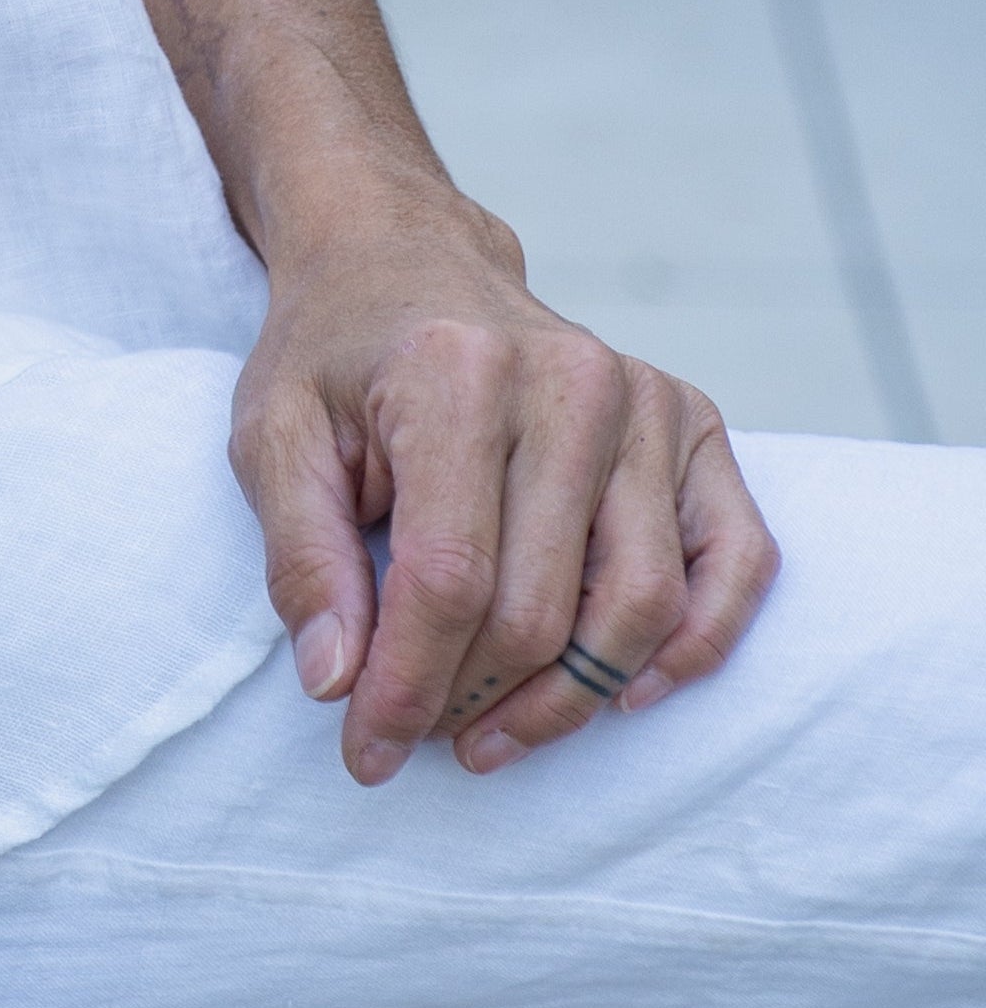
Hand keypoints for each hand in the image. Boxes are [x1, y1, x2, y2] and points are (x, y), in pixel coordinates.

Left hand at [232, 205, 778, 786]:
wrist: (404, 258)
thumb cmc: (336, 356)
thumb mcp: (272, 436)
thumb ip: (300, 558)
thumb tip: (336, 684)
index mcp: (457, 374)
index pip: (449, 577)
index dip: (408, 685)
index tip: (367, 749)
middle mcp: (570, 382)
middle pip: (542, 607)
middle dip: (475, 700)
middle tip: (422, 739)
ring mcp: (646, 403)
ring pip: (641, 607)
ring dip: (568, 701)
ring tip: (494, 734)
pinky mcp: (695, 425)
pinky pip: (736, 564)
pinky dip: (693, 648)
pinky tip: (621, 694)